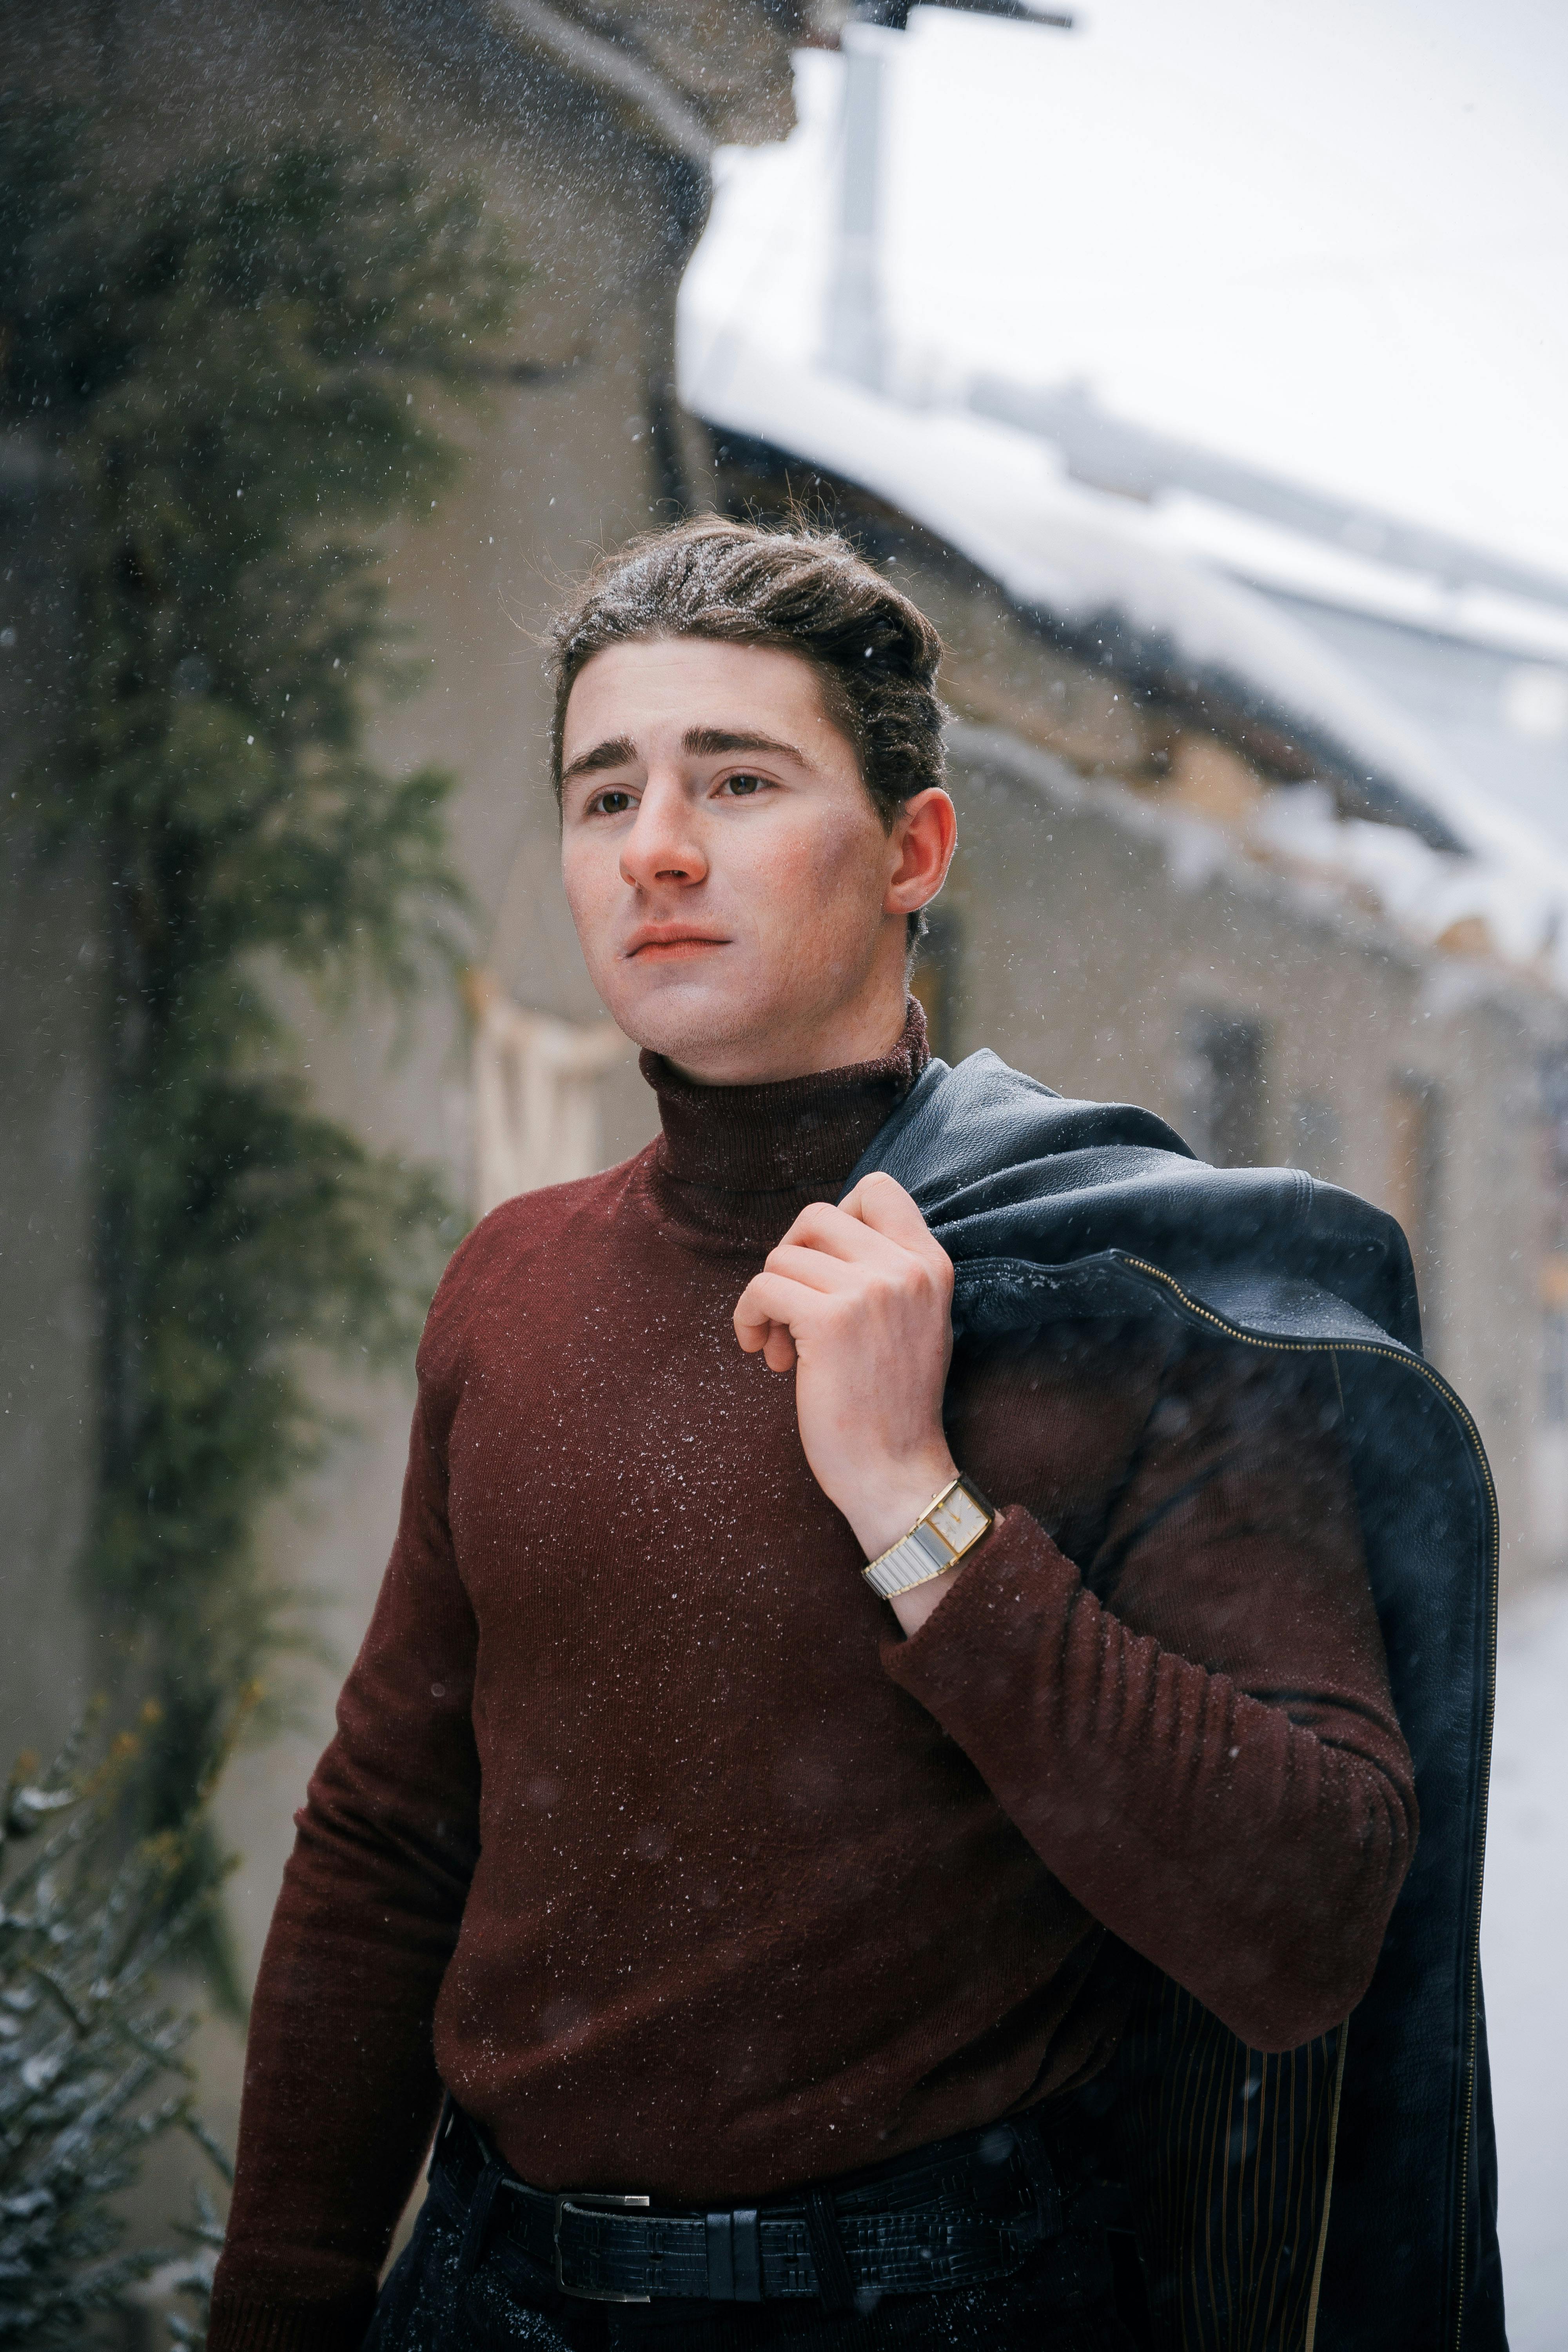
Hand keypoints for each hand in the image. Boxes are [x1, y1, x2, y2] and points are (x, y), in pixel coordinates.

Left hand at [733, 1173, 961, 1625]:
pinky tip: (765, 1354)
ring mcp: (871, 1291)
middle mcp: (906, 1268)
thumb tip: (820, 1241)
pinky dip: (750, 1318)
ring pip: (783, 1258)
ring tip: (781, 1348)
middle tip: (789, 1307)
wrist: (895, 1473)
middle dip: (790, 1258)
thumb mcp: (912, 1322)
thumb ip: (884, 1274)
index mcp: (930, 1264)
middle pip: (818, 1215)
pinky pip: (763, 1288)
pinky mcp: (830, 1320)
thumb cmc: (891, 1403)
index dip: (835, 1219)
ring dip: (768, 1301)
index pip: (877, 1188)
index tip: (822, 1266)